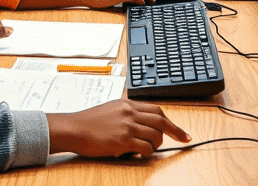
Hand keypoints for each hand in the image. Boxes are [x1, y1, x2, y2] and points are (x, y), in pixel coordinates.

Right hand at [48, 100, 189, 156]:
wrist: (73, 128)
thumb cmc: (88, 121)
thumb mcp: (110, 109)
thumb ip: (126, 113)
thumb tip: (140, 122)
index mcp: (127, 104)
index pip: (156, 110)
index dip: (171, 121)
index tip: (180, 131)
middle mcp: (129, 112)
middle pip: (161, 120)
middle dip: (175, 132)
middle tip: (184, 139)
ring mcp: (127, 125)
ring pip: (156, 135)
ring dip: (157, 144)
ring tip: (149, 149)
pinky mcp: (123, 139)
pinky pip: (146, 148)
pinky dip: (148, 153)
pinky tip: (141, 154)